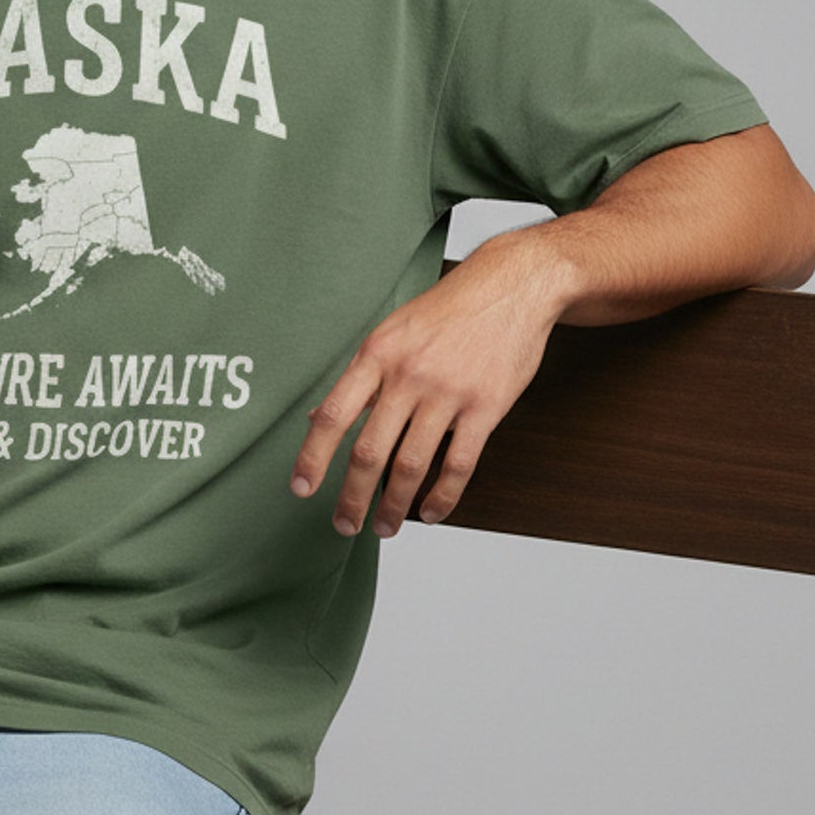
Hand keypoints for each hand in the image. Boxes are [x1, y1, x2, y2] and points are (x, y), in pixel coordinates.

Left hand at [289, 235, 568, 538]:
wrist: (512, 286)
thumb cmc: (446, 312)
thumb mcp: (391, 332)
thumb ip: (359, 379)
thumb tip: (316, 418)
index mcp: (377, 355)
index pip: (332, 415)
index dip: (313, 457)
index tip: (301, 489)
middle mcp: (408, 376)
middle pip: (370, 451)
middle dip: (353, 497)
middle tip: (344, 525)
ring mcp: (448, 393)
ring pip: (411, 466)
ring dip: (394, 506)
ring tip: (384, 527)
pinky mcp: (486, 407)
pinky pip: (459, 465)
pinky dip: (442, 497)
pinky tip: (430, 513)